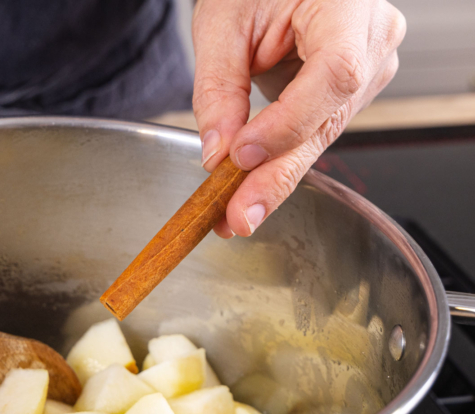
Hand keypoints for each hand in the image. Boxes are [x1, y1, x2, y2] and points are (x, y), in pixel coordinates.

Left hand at [191, 0, 405, 237]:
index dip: (287, 124)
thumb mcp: (222, 24)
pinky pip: (313, 133)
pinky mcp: (347, 93)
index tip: (241, 155)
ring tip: (232, 210)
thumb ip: (218, 89)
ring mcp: (367, 70)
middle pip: (328, 120)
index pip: (333, 77)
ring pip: (320, 136)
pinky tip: (249, 188)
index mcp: (350, 9)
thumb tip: (216, 155)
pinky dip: (278, 160)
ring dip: (273, 175)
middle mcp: (373, 43)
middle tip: (238, 217)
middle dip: (277, 176)